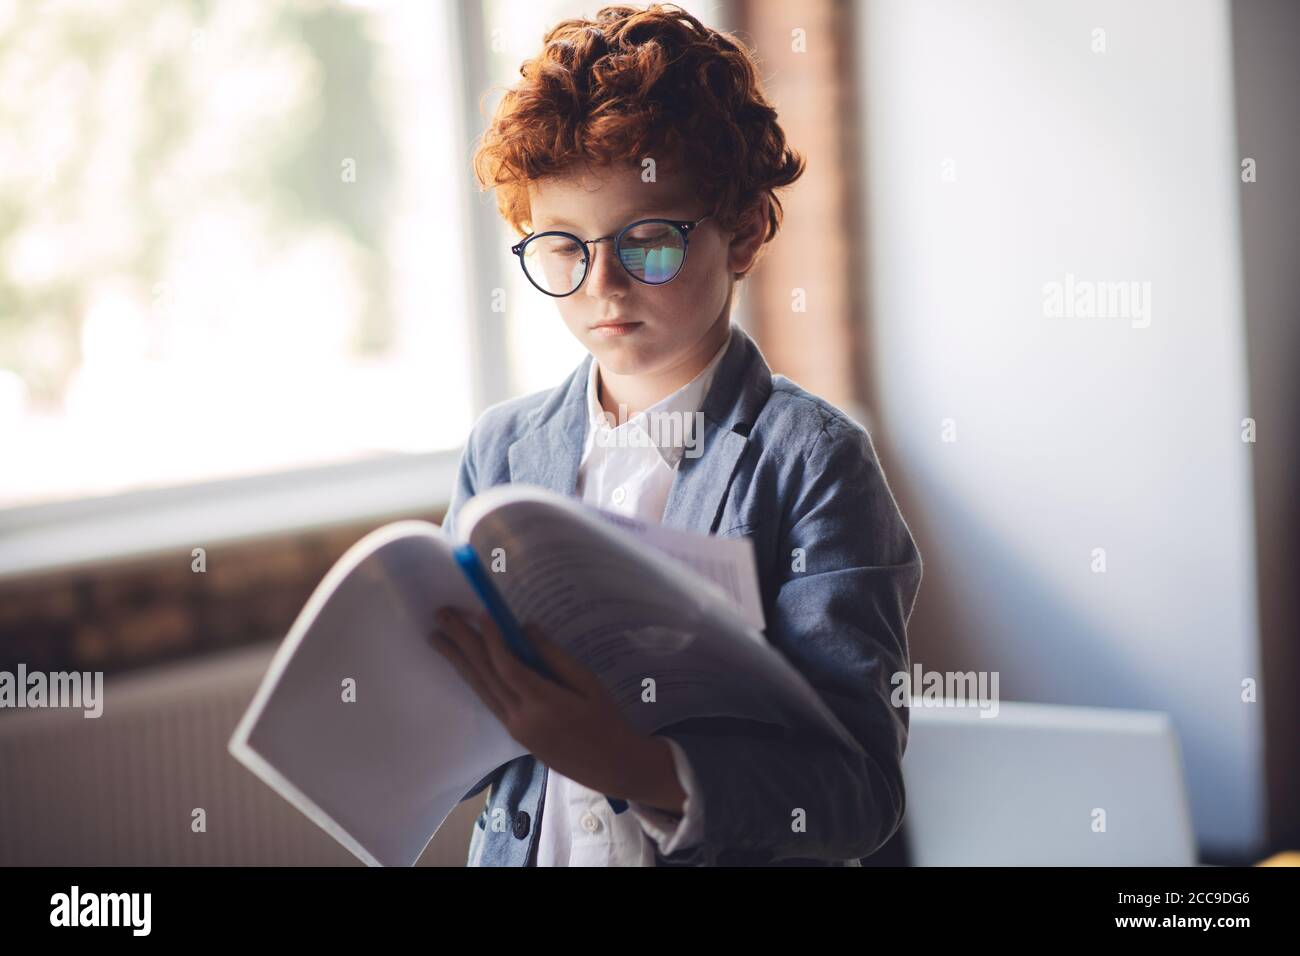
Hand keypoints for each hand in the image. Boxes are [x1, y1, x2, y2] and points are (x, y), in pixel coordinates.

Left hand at [429, 607, 684, 812]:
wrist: (612, 766)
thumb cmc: (607, 721)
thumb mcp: (589, 684)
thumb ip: (555, 657)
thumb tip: (526, 629)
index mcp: (544, 704)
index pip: (508, 666)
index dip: (491, 638)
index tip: (478, 612)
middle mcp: (521, 718)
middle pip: (485, 674)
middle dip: (462, 642)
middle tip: (442, 616)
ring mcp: (515, 728)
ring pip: (481, 688)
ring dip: (458, 660)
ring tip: (437, 637)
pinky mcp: (515, 734)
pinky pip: (488, 700)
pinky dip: (474, 678)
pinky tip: (463, 664)